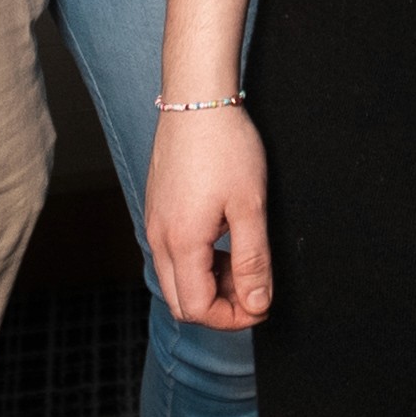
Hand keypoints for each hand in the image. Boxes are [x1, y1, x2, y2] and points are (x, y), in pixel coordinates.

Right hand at [143, 105, 271, 330]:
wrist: (196, 98)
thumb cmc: (226, 146)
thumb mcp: (250, 206)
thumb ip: (252, 260)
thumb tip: (257, 304)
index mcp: (180, 243)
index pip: (197, 309)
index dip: (231, 318)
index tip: (262, 304)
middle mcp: (158, 238)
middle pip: (181, 301)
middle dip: (219, 306)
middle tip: (254, 286)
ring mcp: (154, 222)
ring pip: (175, 278)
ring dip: (209, 283)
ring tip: (244, 258)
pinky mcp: (157, 208)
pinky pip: (172, 253)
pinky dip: (198, 261)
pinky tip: (224, 237)